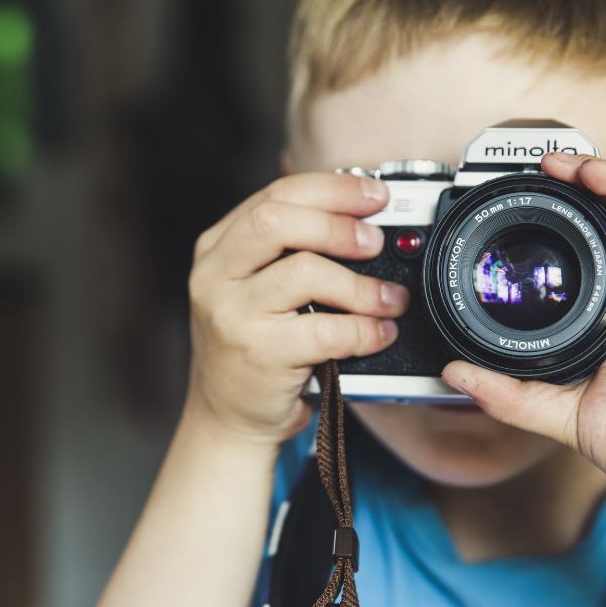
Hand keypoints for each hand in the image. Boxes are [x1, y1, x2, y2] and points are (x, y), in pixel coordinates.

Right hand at [186, 173, 408, 446]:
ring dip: (361, 284)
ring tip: (389, 299)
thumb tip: (362, 218)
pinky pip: (325, 330)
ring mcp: (233, 315)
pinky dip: (364, 329)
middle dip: (338, 224)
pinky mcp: (259, 354)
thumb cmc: (254, 348)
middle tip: (375, 241)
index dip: (331, 189)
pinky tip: (379, 333)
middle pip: (277, 221)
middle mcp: (216, 276)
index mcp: (218, 248)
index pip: (275, 196)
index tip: (373, 194)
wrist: (227, 417)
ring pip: (305, 272)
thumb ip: (293, 251)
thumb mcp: (257, 288)